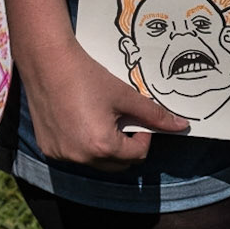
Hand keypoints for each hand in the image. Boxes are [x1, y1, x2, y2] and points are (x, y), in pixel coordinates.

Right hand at [19, 38, 189, 167]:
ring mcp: (62, 155)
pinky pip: (75, 155)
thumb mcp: (125, 96)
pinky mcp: (49, 149)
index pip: (137, 155)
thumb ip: (154, 114)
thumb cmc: (86, 77)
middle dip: (125, 146)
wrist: (47, 64)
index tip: (135, 118)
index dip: (143, 137)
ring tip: (99, 118)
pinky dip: (82, 144)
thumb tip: (181, 125)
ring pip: (96, 162)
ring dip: (104, 147)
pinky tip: (79, 120)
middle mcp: (81, 157)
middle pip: (118, 164)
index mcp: (102, 146)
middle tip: (120, 120)